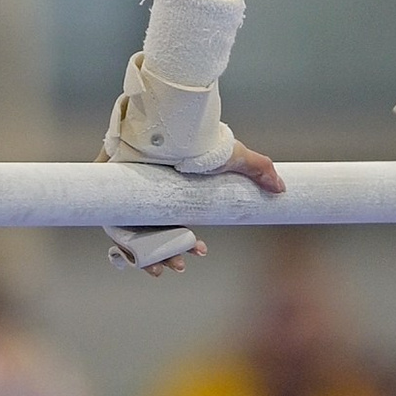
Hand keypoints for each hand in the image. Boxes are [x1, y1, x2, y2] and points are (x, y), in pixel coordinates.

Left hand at [113, 137, 285, 276]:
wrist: (168, 125)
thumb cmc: (197, 140)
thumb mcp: (232, 157)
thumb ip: (259, 169)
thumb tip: (283, 188)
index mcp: (174, 195)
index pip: (180, 227)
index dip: (189, 244)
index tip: (203, 251)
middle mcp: (152, 199)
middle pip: (159, 238)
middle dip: (171, 258)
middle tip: (183, 267)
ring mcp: (131, 200)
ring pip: (138, 240)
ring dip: (150, 261)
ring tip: (164, 270)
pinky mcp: (113, 198)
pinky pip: (114, 232)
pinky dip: (125, 251)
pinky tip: (138, 261)